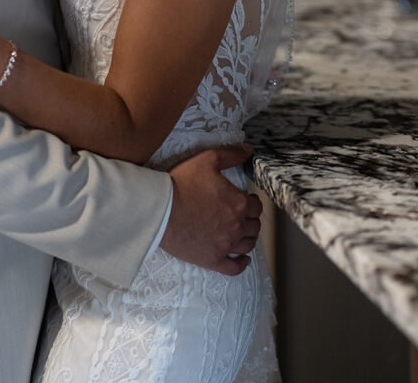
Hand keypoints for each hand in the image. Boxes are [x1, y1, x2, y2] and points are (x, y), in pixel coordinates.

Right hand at [160, 146, 261, 275]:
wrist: (160, 209)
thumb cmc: (182, 183)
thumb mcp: (207, 160)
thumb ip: (231, 154)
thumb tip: (249, 150)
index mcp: (239, 204)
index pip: (257, 206)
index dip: (252, 201)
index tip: (245, 199)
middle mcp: (236, 227)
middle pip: (254, 226)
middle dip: (250, 219)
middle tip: (241, 214)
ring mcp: (225, 246)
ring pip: (247, 245)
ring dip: (248, 237)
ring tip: (242, 232)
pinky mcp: (212, 260)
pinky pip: (234, 268)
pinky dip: (242, 263)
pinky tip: (243, 259)